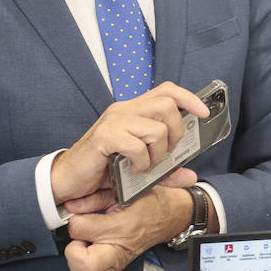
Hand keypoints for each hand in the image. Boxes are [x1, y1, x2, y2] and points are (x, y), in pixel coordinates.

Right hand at [50, 81, 208, 206]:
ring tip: (145, 165)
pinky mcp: (105, 136)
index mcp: (133, 111)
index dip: (188, 98)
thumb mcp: (141, 170)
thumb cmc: (102, 170)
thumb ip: (166, 173)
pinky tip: (132, 169)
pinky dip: (142, 162)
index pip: (166, 90)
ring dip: (158, 153)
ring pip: (156, 128)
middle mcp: (124, 110)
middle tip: (164, 153)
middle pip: (167, 106)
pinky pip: (138, 145)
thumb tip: (191, 176)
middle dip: (176, 133)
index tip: (203, 113)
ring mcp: (114, 121)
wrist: (67, 180)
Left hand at [62, 185, 192, 270]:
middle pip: (86, 265)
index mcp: (120, 226)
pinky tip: (88, 263)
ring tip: (84, 250)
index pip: (79, 229)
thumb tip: (71, 206)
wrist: (170, 216)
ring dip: (78, 267)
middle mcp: (118, 249)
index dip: (73, 221)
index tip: (79, 216)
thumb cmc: (150, 203)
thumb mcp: (125, 192)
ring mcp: (119, 263)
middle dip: (74, 252)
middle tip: (80, 240)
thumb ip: (96, 198)